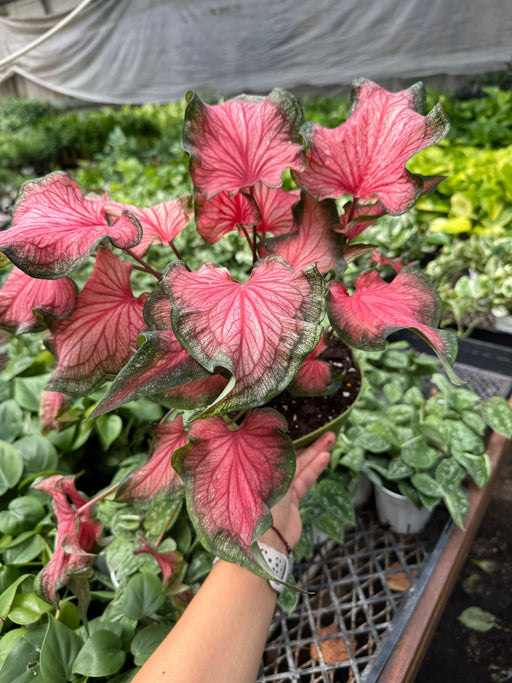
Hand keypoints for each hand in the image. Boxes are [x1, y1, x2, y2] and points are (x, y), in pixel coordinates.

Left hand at [260, 431, 334, 551]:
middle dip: (307, 444)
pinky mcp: (292, 501)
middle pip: (290, 456)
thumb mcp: (266, 474)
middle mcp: (268, 477)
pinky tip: (324, 458)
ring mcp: (280, 490)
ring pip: (300, 466)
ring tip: (330, 440)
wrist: (267, 540)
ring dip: (315, 454)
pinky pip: (304, 480)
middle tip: (325, 432)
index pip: (274, 448)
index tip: (302, 425)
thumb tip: (273, 432)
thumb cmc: (260, 504)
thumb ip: (275, 455)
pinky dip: (314, 469)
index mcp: (256, 469)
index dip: (288, 437)